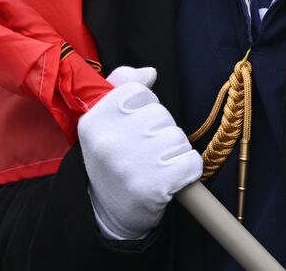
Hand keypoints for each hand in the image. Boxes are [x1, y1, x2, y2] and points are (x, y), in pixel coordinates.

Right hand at [79, 66, 202, 240]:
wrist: (108, 213)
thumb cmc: (112, 159)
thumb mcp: (104, 121)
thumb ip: (121, 86)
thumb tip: (150, 73)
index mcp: (93, 121)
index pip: (138, 91)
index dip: (143, 107)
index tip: (133, 126)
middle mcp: (109, 141)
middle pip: (160, 115)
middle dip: (160, 131)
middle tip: (143, 151)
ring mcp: (132, 164)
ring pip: (177, 137)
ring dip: (173, 151)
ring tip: (154, 166)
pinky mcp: (155, 186)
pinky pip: (191, 162)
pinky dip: (187, 171)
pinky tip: (169, 178)